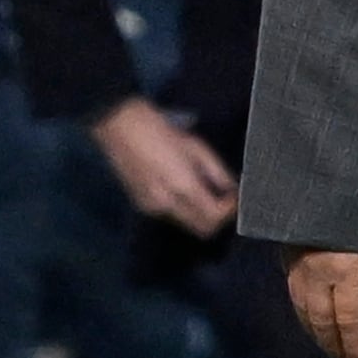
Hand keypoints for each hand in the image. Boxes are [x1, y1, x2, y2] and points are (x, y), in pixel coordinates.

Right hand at [93, 98, 238, 236]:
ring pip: (187, 223)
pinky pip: (171, 214)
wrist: (122, 128)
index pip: (214, 217)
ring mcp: (151, 207)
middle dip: (217, 217)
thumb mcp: (198, 148)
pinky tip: (184, 188)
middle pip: (201, 229)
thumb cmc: (163, 133)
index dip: (230, 211)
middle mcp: (166, 205)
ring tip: (206, 189)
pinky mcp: (142, 205)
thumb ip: (218, 173)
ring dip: (201, 213)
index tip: (235, 196)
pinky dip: (184, 208)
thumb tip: (233, 189)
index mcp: (183, 188)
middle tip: (225, 198)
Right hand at [284, 249, 357, 357]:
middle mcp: (316, 271)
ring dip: (314, 330)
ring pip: (302, 307)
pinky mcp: (287, 252)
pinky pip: (292, 290)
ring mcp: (297, 262)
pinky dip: (302, 309)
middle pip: (322, 319)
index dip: (355, 344)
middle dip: (331, 344)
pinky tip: (309, 314)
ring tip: (327, 345)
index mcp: (345, 269)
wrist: (328, 164)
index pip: (350, 318)